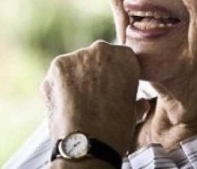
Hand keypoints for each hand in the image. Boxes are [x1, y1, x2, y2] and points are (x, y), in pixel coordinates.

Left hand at [42, 40, 142, 155]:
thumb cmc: (114, 131)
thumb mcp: (133, 113)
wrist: (86, 146)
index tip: (113, 90)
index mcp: (124, 56)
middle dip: (95, 73)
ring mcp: (74, 57)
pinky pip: (59, 75)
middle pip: (96, 58)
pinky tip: (65, 105)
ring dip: (76, 79)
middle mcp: (99, 49)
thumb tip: (141, 103)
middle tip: (94, 97)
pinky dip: (60, 88)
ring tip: (78, 104)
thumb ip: (135, 100)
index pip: (120, 58)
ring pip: (75, 65)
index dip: (116, 75)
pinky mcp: (55, 68)